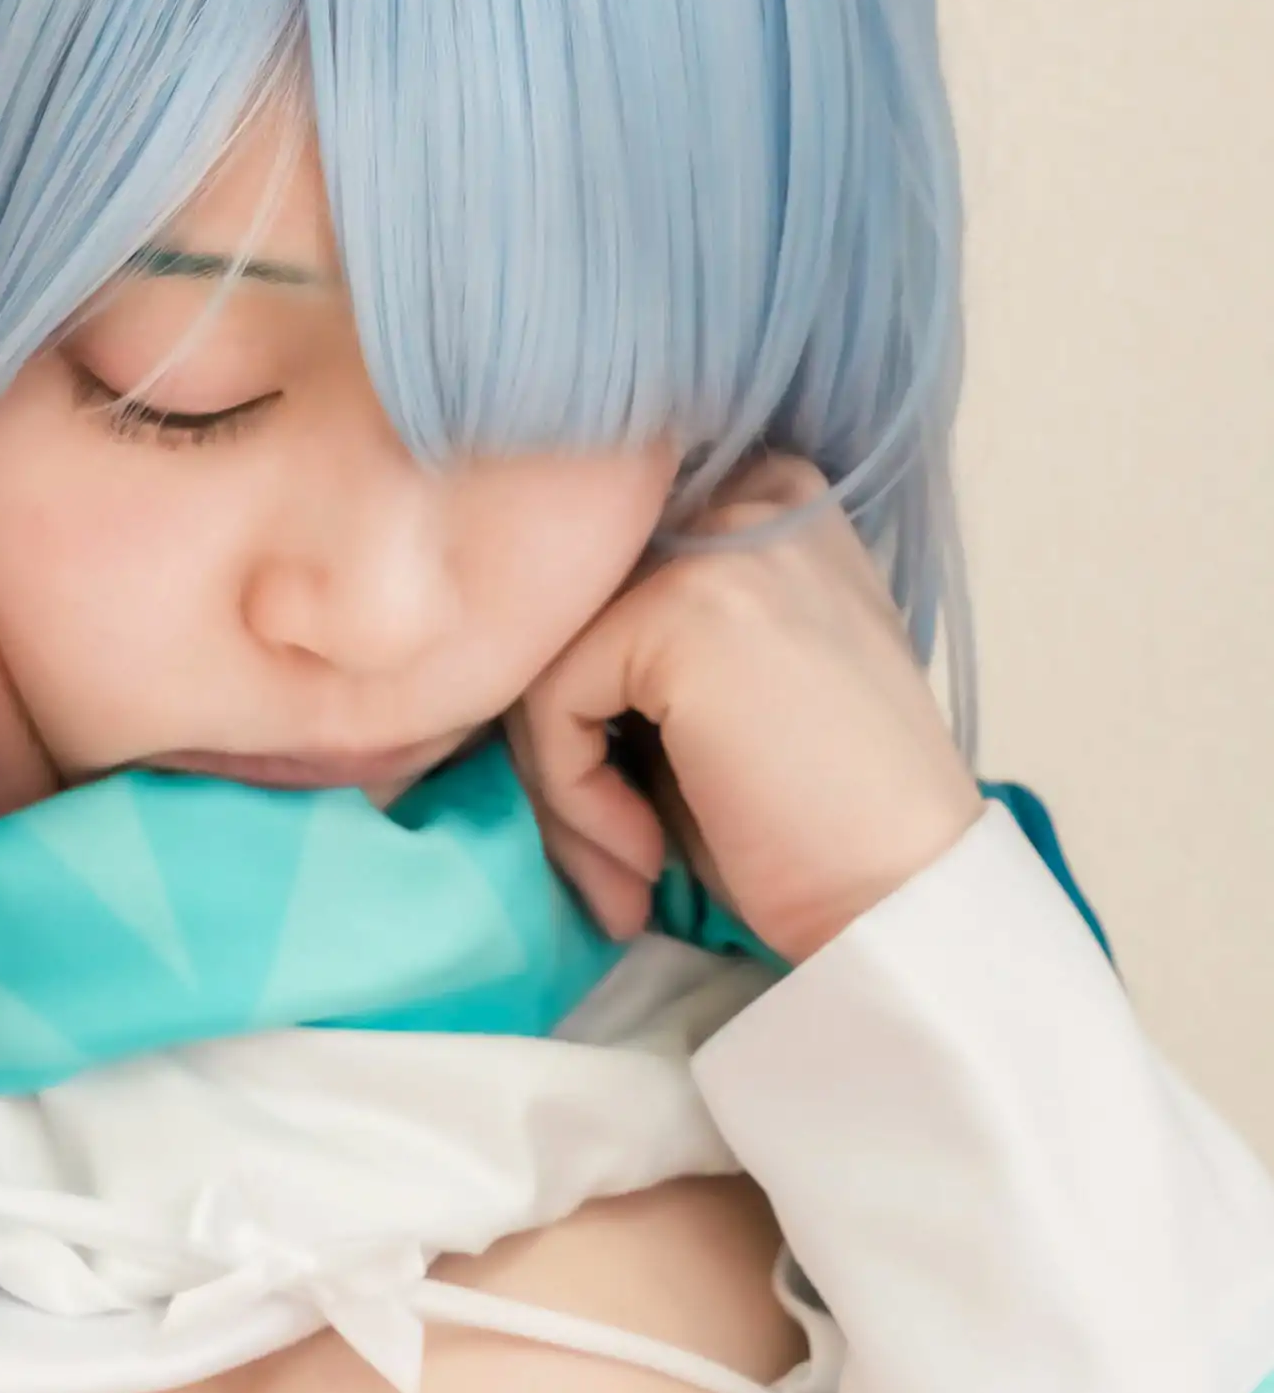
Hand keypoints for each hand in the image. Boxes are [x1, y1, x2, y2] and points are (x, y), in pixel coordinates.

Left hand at [507, 454, 983, 964]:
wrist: (904, 900)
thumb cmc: (811, 826)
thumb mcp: (715, 701)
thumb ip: (630, 644)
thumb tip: (488, 650)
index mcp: (769, 498)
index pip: (597, 572)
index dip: (578, 693)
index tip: (607, 800)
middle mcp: (750, 493)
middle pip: (562, 607)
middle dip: (556, 749)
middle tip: (606, 861)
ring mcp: (719, 541)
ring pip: (541, 655)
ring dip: (560, 790)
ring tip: (622, 873)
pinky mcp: (682, 608)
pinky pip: (550, 701)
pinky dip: (574, 801)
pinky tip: (643, 859)